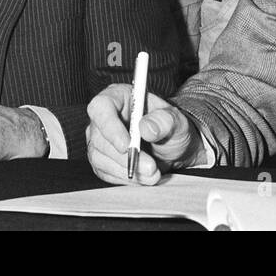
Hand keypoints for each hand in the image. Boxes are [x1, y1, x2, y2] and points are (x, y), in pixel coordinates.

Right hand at [85, 83, 203, 185]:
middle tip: (151, 167)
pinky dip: (124, 178)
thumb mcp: (175, 121)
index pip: (101, 107)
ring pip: (100, 158)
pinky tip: (142, 177)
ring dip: (127, 171)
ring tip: (153, 174)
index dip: (110, 127)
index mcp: (118, 97)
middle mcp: (104, 117)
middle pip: (99, 137)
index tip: (126, 146)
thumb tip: (146, 128)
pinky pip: (104, 172)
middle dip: (125, 157)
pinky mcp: (101, 159)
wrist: (173, 147)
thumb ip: (164, 121)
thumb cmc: (171, 127)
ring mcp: (100, 139)